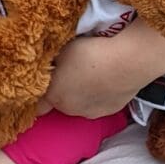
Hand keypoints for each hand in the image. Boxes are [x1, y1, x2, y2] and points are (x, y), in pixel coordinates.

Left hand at [37, 27, 162, 121]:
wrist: (127, 62)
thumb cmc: (89, 52)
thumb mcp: (62, 50)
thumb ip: (52, 62)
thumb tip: (48, 63)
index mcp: (54, 97)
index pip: (38, 106)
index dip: (39, 95)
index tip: (42, 84)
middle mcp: (70, 110)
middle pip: (61, 104)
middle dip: (63, 91)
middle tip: (71, 72)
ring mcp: (91, 112)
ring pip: (81, 105)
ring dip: (83, 94)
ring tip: (93, 75)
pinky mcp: (111, 110)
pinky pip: (100, 103)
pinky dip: (101, 95)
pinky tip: (107, 81)